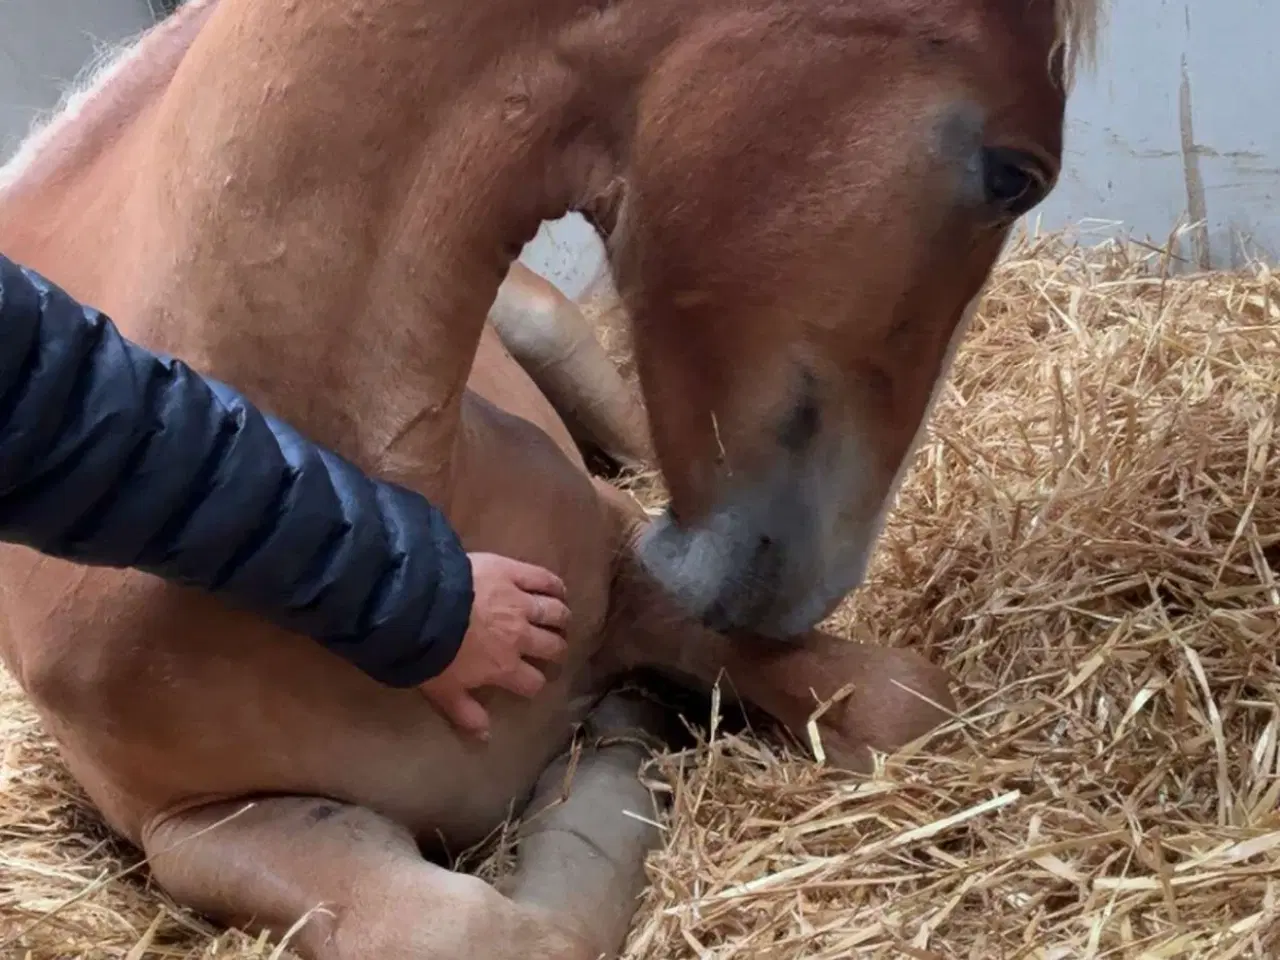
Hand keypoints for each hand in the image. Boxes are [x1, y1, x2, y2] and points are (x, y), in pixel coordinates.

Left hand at [419, 553, 570, 740]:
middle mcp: (521, 636)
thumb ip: (467, 714)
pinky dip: (555, 586)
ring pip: (555, 613)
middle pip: (552, 646)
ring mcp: (520, 602)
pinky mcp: (512, 573)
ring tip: (560, 621)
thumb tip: (485, 738)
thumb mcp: (443, 692)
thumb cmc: (429, 652)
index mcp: (505, 666)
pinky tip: (559, 590)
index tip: (534, 681)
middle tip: (554, 650)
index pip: (533, 681)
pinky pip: (543, 579)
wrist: (420, 607)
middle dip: (556, 651)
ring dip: (560, 619)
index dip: (536, 683)